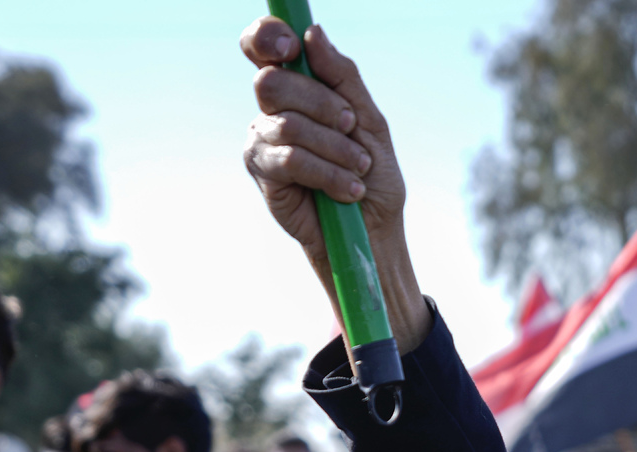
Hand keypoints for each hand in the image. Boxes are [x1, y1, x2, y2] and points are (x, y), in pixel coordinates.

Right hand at [241, 19, 429, 353]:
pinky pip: (289, 159)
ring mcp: (262, 141)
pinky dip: (327, 172)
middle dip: (322, 104)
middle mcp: (273, 110)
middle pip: (273, 82)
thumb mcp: (370, 121)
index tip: (291, 47)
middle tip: (351, 126)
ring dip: (334, 147)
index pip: (264, 45)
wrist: (374, 231)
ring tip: (359, 169)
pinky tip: (347, 190)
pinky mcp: (262, 174)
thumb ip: (343, 77)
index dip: (268, 36)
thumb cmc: (372, 176)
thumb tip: (313, 34)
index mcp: (297, 88)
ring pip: (286, 123)